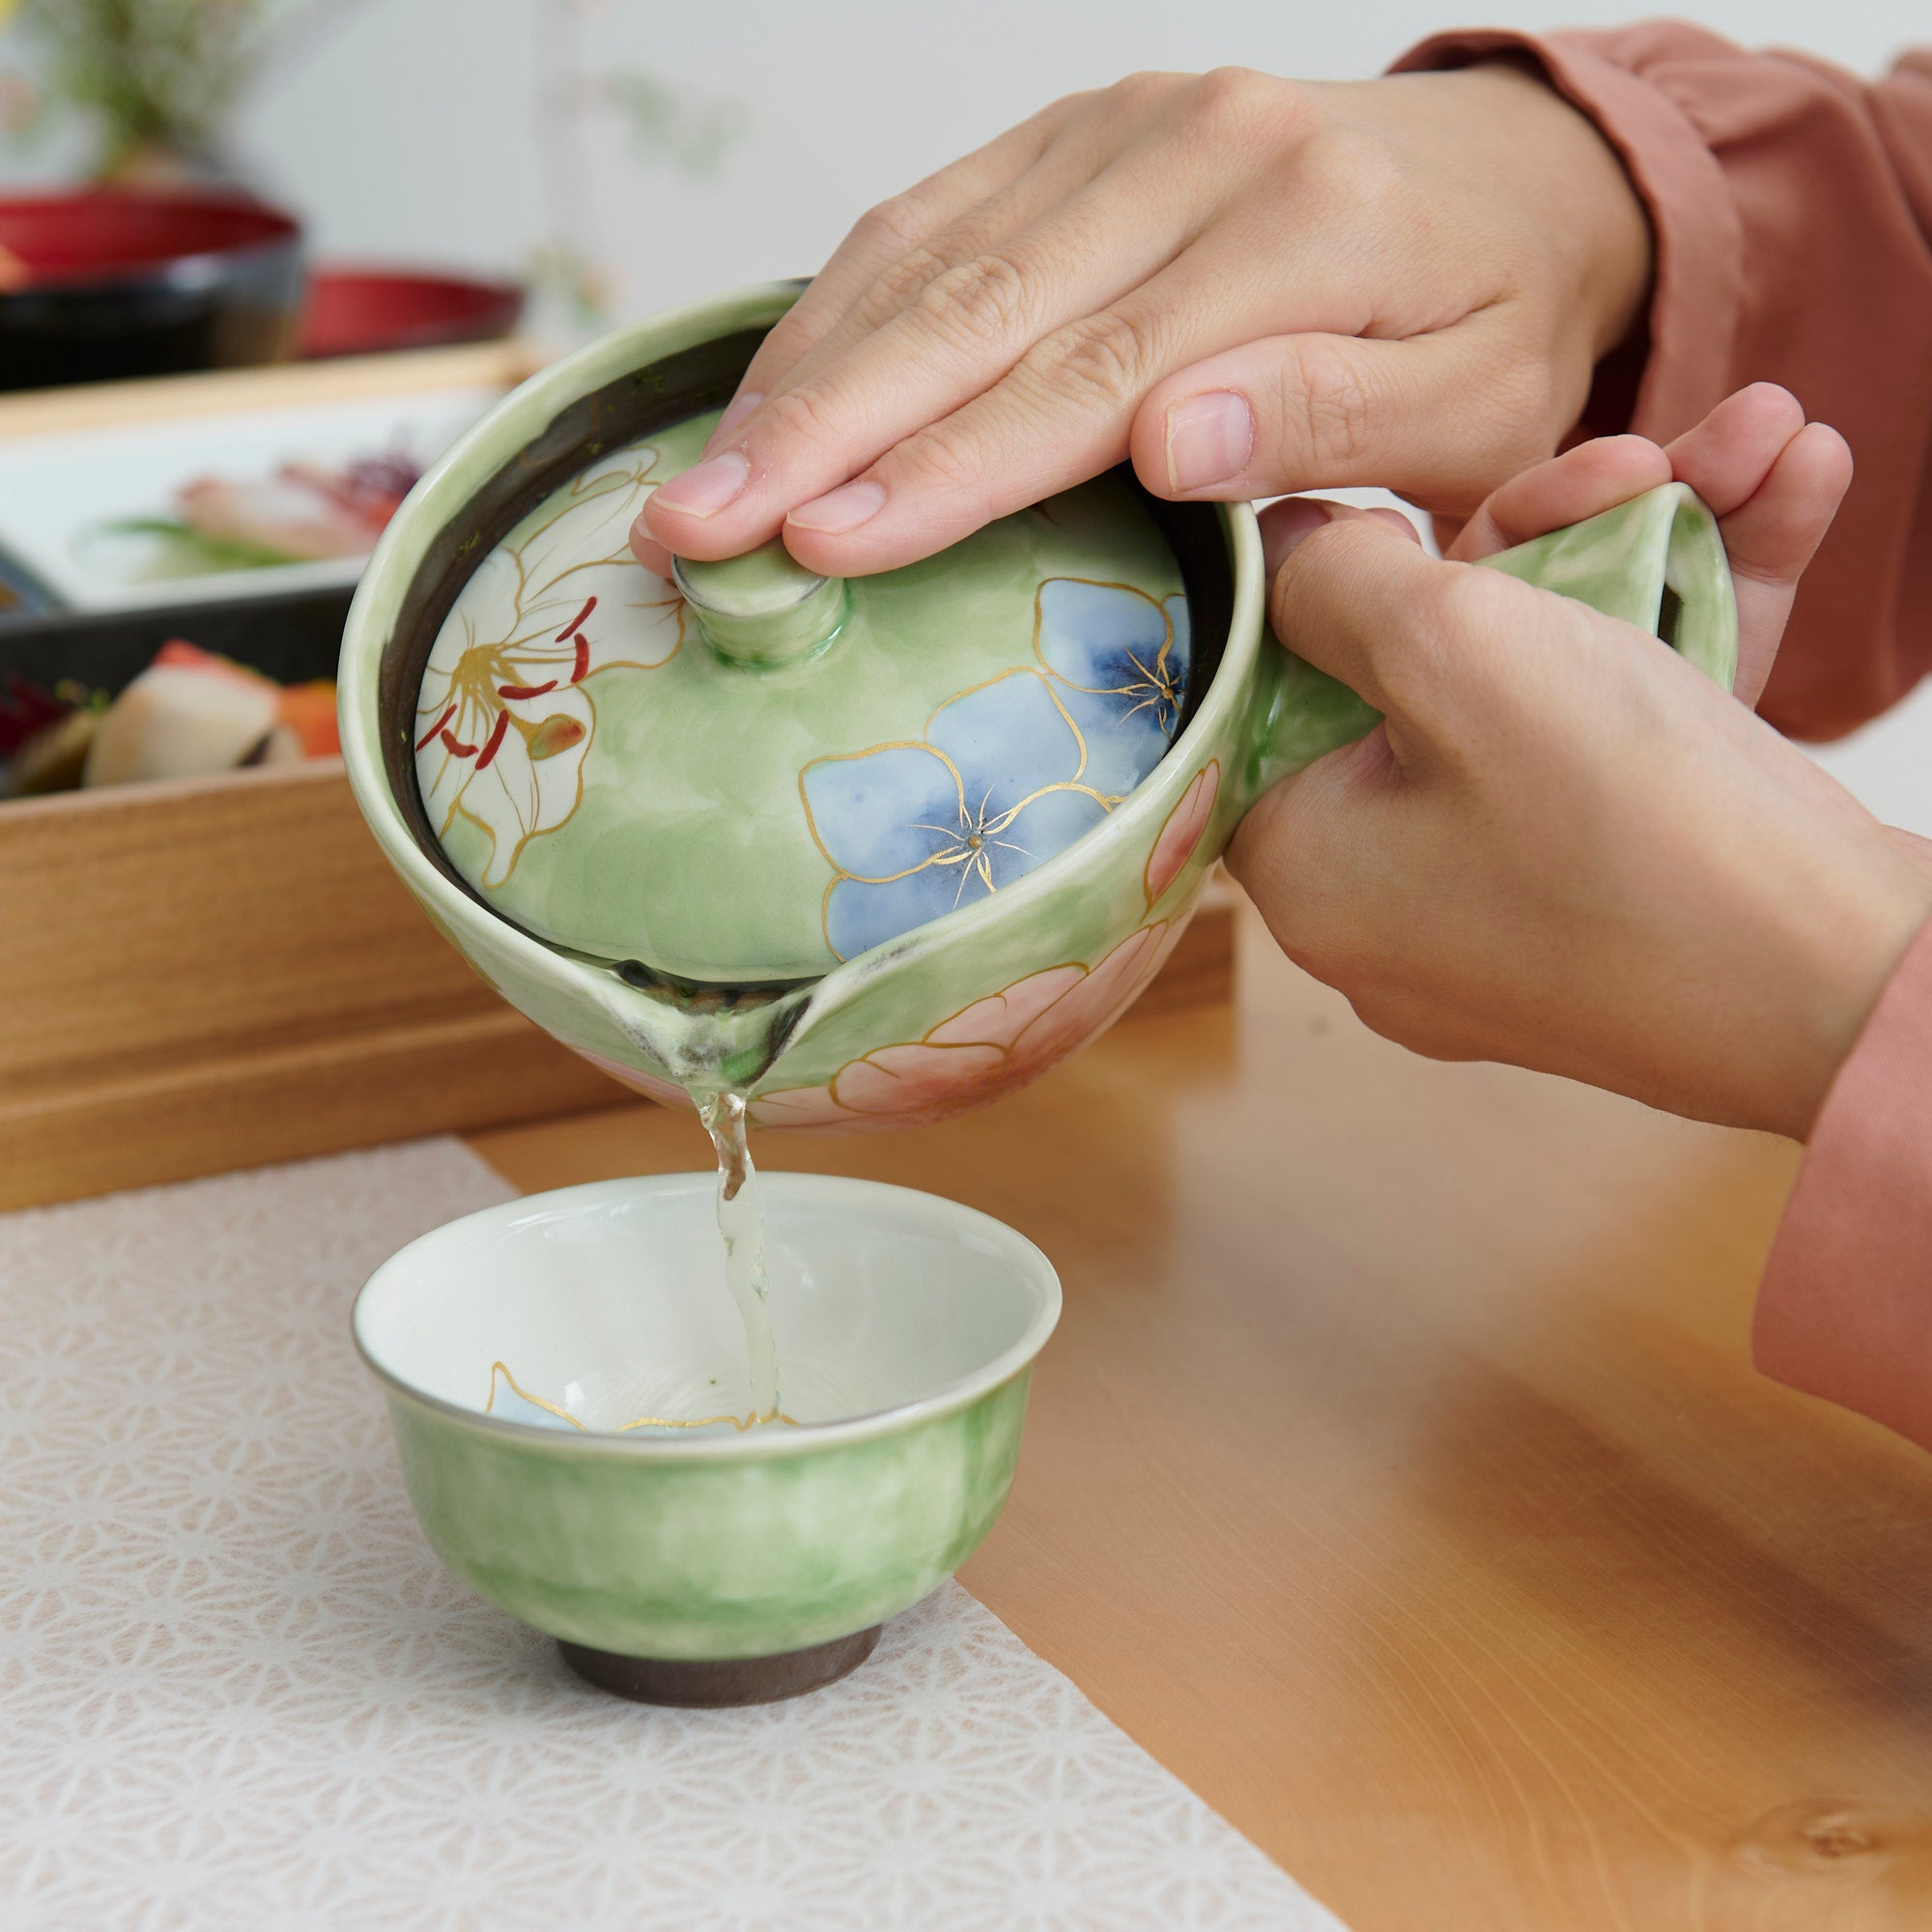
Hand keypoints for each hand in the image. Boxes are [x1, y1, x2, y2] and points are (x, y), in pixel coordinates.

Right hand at [633, 62, 1649, 578]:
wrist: (1524, 173)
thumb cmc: (1495, 325)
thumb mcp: (1474, 404)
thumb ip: (1329, 417)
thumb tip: (1170, 435)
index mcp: (1298, 233)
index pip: (1086, 376)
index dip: (947, 469)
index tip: (824, 544)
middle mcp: (1190, 151)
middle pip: (972, 306)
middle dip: (819, 427)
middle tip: (693, 524)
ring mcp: (1120, 124)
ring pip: (927, 252)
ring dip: (801, 372)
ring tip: (698, 476)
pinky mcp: (1078, 129)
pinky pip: (934, 212)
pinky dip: (841, 304)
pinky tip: (770, 387)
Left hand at [1229, 391, 1931, 1139]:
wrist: (1857, 989)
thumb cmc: (1634, 827)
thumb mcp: (1455, 653)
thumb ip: (1338, 583)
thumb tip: (1281, 550)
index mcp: (1310, 869)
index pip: (1272, 695)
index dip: (1340, 577)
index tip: (1420, 504)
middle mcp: (1391, 904)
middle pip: (1423, 677)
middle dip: (1548, 533)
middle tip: (1639, 453)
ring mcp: (1508, 908)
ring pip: (1547, 690)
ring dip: (1652, 552)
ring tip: (1763, 443)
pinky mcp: (1617, 899)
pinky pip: (1622, 741)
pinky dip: (1697, 629)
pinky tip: (1793, 500)